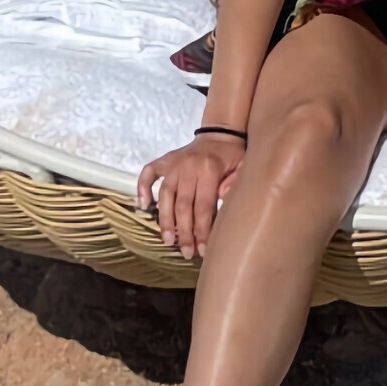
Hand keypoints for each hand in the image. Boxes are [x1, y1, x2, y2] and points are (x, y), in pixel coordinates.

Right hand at [136, 134, 245, 259]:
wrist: (221, 133)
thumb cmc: (234, 155)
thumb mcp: (243, 167)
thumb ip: (235, 185)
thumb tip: (224, 202)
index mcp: (209, 169)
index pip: (203, 206)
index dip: (202, 230)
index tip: (203, 249)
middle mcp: (187, 167)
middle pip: (183, 205)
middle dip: (184, 232)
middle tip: (186, 252)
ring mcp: (174, 163)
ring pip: (165, 196)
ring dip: (165, 220)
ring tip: (167, 240)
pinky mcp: (165, 160)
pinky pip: (148, 173)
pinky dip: (142, 188)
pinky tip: (143, 206)